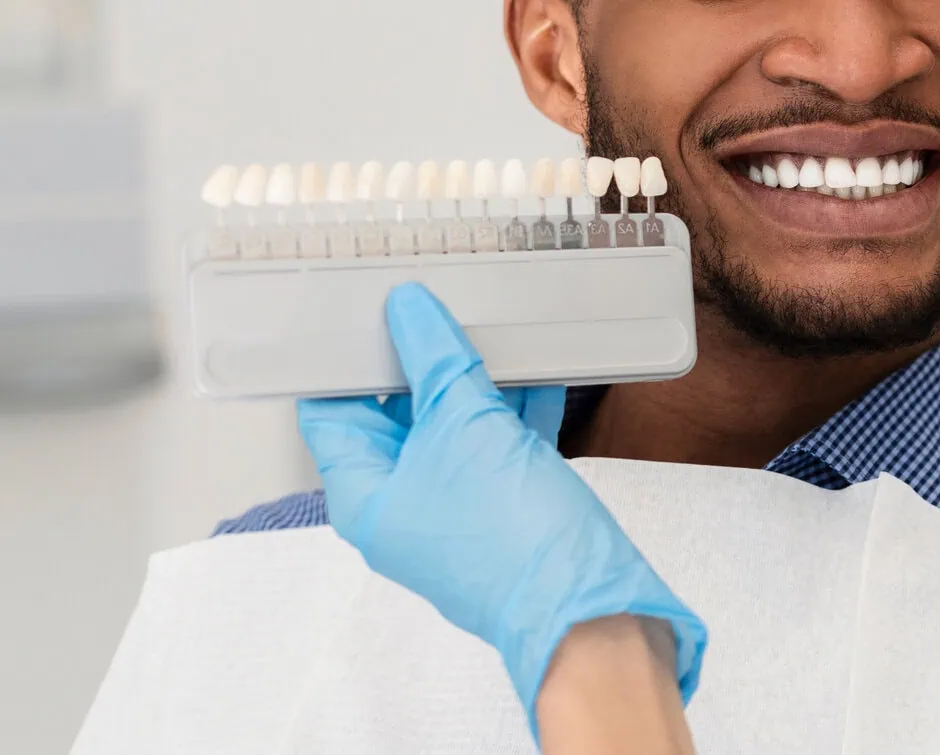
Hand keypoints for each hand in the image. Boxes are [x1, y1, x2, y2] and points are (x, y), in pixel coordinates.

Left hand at [296, 282, 706, 741]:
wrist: (588, 604)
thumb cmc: (510, 535)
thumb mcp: (465, 425)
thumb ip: (435, 361)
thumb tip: (408, 311)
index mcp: (365, 495)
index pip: (331, 410)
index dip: (345, 358)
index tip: (367, 309)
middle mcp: (402, 505)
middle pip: (395, 415)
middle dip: (421, 360)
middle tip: (438, 304)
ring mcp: (454, 508)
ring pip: (453, 428)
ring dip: (474, 380)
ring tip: (492, 328)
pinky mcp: (502, 509)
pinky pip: (497, 446)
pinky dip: (513, 409)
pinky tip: (538, 371)